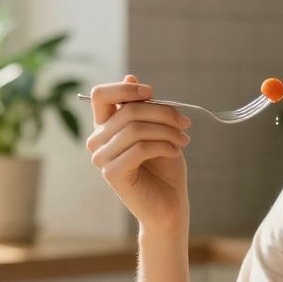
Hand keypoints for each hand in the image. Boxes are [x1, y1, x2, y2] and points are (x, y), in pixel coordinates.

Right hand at [85, 74, 191, 229]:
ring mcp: (102, 158)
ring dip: (167, 131)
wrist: (169, 204)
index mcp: (105, 126)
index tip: (151, 93)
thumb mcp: (157, 129)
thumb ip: (143, 107)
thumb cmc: (164, 166)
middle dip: (163, 113)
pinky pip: (139, 148)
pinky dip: (164, 146)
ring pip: (135, 128)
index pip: (101, 95)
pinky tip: (176, 151)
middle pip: (128, 110)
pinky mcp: (112, 174)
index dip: (126, 89)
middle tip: (185, 124)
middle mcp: (97, 141)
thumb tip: (131, 77)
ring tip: (183, 140)